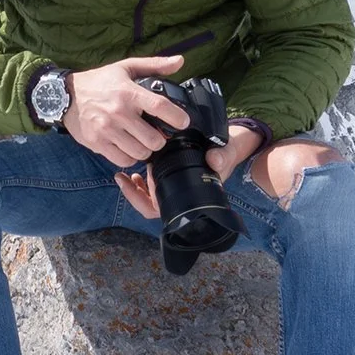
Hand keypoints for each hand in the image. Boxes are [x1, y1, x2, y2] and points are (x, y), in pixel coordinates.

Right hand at [64, 55, 188, 167]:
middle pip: (153, 139)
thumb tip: (180, 61)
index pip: (159, 107)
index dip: (177, 118)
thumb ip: (154, 65)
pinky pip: (124, 160)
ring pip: (140, 152)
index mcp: (128, 92)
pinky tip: (129, 148)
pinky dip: (131, 157)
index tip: (183, 122)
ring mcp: (107, 130)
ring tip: (143, 142)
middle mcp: (118, 112)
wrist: (66, 96)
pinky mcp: (98, 143)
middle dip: (161, 139)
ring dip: (146, 150)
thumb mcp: (125, 68)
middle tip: (158, 135)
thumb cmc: (99, 82)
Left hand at [114, 121, 261, 219]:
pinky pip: (151, 186)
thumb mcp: (227, 152)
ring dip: (134, 188)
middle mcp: (181, 195)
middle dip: (134, 194)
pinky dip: (140, 180)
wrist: (231, 144)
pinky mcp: (170, 177)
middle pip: (150, 206)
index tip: (136, 180)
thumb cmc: (228, 152)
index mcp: (193, 195)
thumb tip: (214, 161)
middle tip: (123, 176)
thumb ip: (223, 156)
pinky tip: (135, 168)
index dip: (146, 199)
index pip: (165, 209)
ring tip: (123, 174)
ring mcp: (174, 187)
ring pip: (148, 198)